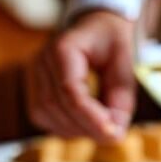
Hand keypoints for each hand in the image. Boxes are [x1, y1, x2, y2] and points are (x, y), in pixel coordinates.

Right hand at [26, 11, 134, 140]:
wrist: (95, 27)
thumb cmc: (111, 42)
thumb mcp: (126, 64)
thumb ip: (122, 98)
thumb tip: (114, 134)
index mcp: (64, 47)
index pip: (70, 89)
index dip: (90, 116)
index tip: (113, 134)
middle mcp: (41, 60)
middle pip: (55, 104)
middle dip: (86, 126)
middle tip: (115, 134)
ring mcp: (34, 74)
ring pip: (45, 114)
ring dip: (76, 129)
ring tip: (103, 127)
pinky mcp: (34, 88)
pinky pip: (42, 117)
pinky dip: (65, 127)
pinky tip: (87, 124)